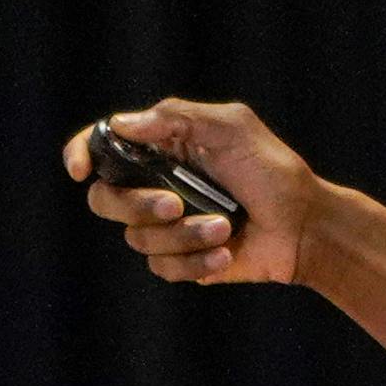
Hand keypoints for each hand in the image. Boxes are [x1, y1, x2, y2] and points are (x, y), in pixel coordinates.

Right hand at [68, 95, 322, 289]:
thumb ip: (176, 118)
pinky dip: (198, 261)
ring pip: (138, 239)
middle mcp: (156, 185)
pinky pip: (164, 267)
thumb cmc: (273, 171)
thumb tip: (121, 124)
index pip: (105, 147)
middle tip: (174, 205)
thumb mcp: (231, 128)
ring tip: (227, 226)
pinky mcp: (181, 259)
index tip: (80, 169)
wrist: (305, 226)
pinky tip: (227, 252)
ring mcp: (166, 225)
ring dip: (185, 235)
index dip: (82, 153)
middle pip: (106, 200)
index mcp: (162, 147)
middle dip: (136, 206)